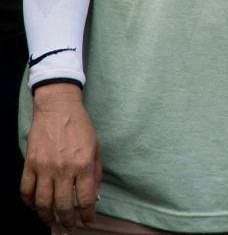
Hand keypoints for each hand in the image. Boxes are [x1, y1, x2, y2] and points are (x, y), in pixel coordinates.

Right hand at [21, 83, 100, 228]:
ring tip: (52, 223)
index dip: (87, 214)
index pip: (85, 199)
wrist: (58, 109)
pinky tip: (35, 207)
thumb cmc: (81, 128)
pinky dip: (29, 202)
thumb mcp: (96, 148)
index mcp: (84, 165)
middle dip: (67, 221)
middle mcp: (63, 169)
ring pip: (42, 202)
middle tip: (69, 227)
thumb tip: (94, 196)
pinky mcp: (29, 164)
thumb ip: (96, 173)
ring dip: (47, 217)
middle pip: (63, 205)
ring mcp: (44, 168)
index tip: (88, 221)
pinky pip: (26, 190)